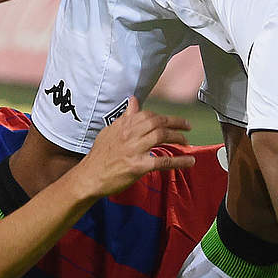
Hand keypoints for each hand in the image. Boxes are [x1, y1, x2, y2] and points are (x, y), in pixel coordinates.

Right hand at [76, 97, 193, 196]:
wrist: (89, 177)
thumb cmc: (99, 156)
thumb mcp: (109, 131)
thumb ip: (125, 117)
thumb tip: (134, 101)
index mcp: (123, 125)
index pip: (148, 114)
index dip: (163, 117)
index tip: (172, 120)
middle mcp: (129, 134)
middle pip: (158, 123)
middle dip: (176, 123)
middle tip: (187, 127)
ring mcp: (134, 150)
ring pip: (161, 137)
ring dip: (178, 138)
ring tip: (186, 142)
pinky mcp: (138, 166)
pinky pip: (163, 161)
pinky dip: (179, 161)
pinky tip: (189, 162)